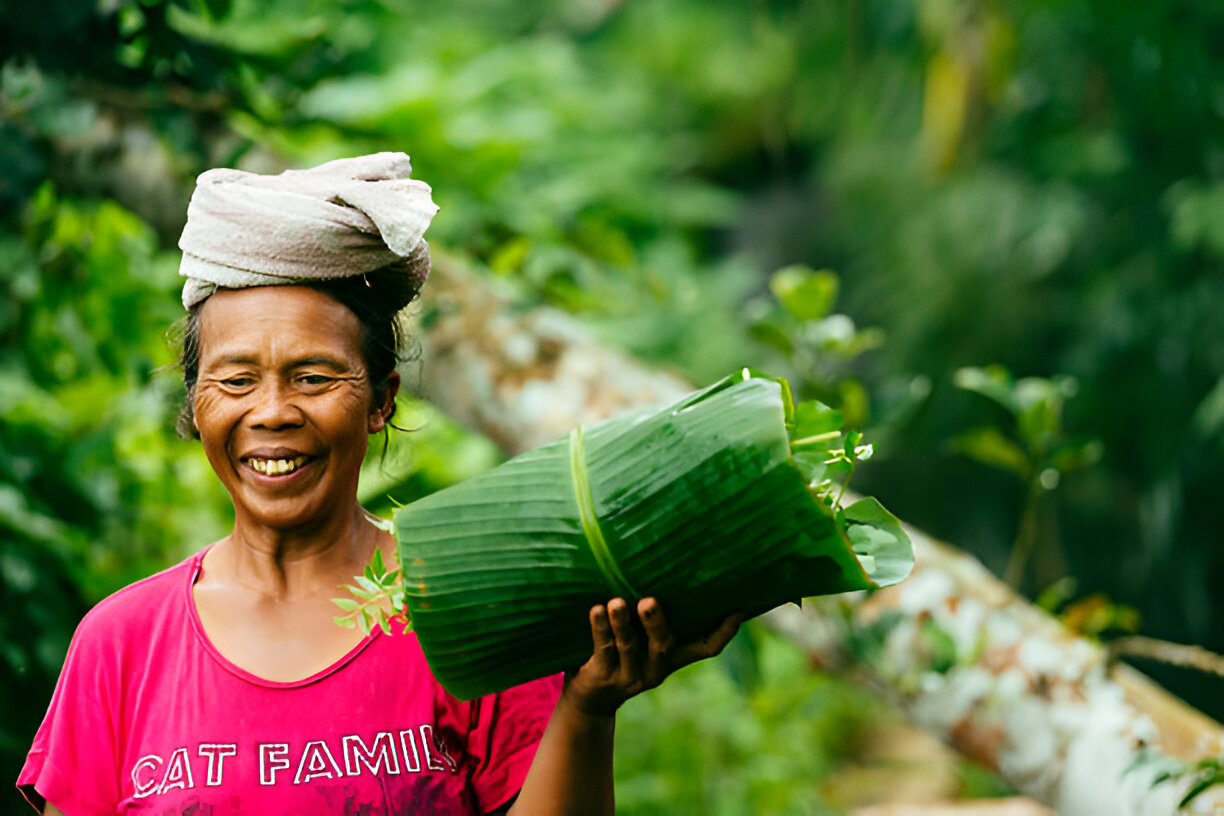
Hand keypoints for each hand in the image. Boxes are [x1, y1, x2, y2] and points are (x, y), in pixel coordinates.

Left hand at [562, 597, 740, 718]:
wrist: (593, 695)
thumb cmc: (624, 649)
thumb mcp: (645, 635)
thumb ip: (659, 611)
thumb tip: (670, 558)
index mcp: (675, 656)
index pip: (707, 647)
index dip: (724, 632)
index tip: (737, 610)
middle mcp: (657, 668)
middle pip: (663, 647)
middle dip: (657, 623)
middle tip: (649, 600)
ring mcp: (631, 675)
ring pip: (629, 647)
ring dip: (622, 624)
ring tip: (616, 602)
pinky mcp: (605, 677)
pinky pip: (603, 650)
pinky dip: (600, 628)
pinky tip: (596, 609)